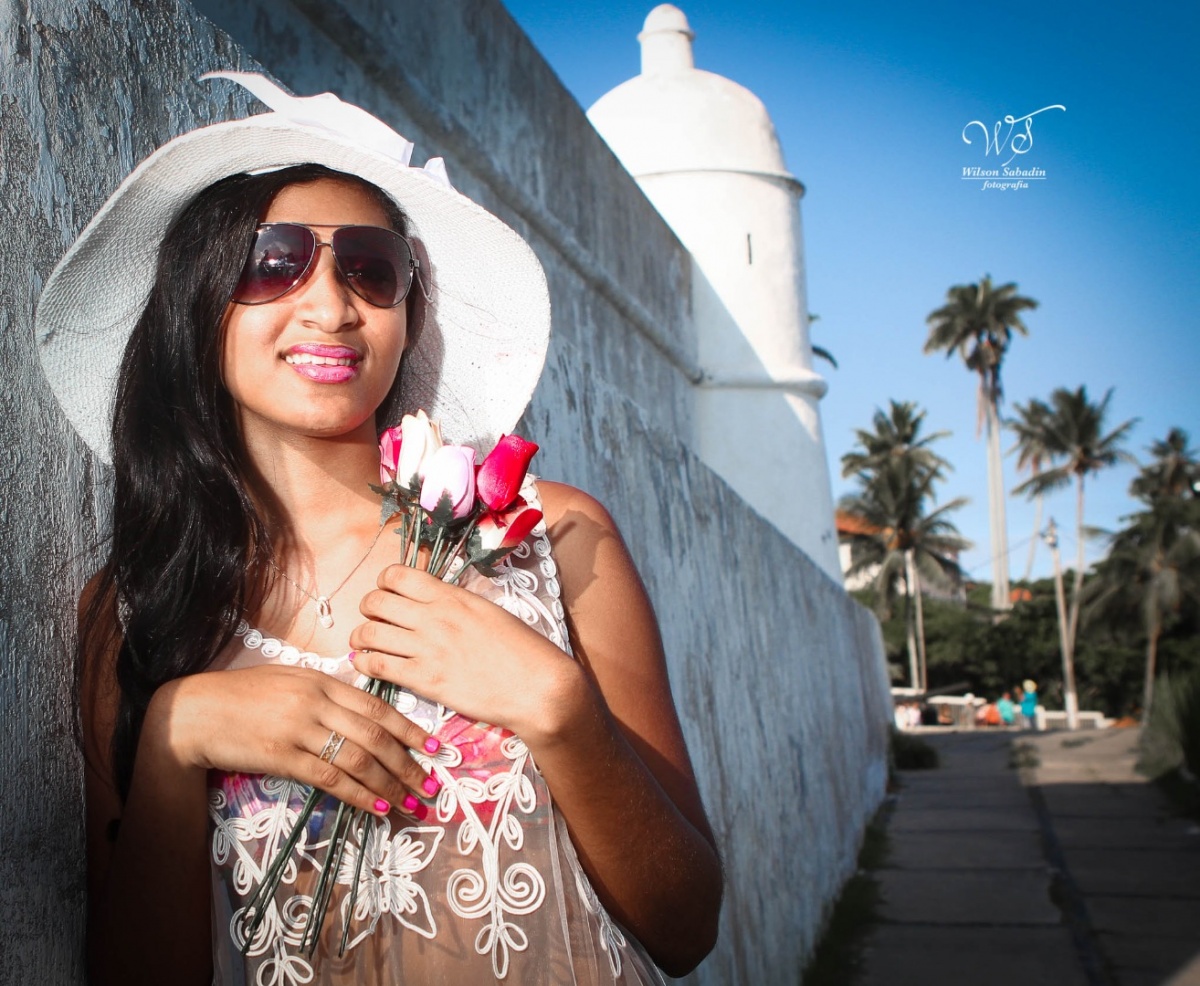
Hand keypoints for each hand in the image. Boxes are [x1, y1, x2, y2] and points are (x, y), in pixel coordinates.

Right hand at [151, 664, 440, 816]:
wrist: (194, 713)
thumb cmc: (243, 695)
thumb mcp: (290, 680)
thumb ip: (327, 692)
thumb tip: (365, 712)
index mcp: (322, 681)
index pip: (377, 706)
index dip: (410, 729)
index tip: (435, 747)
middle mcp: (315, 702)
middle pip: (375, 735)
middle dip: (408, 763)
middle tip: (431, 785)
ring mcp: (299, 729)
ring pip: (358, 759)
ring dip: (390, 784)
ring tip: (411, 803)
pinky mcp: (282, 756)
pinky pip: (329, 778)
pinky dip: (358, 794)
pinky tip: (376, 807)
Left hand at [348, 564, 579, 738]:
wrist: (537, 686)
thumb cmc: (523, 650)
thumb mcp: (489, 612)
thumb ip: (457, 605)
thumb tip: (437, 604)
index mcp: (452, 597)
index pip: (397, 575)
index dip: (383, 583)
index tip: (387, 595)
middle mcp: (434, 617)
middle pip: (376, 601)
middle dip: (367, 609)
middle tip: (373, 620)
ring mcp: (427, 648)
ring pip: (369, 633)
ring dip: (360, 638)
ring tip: (364, 645)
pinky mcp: (425, 680)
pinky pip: (378, 666)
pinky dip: (365, 664)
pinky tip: (369, 667)